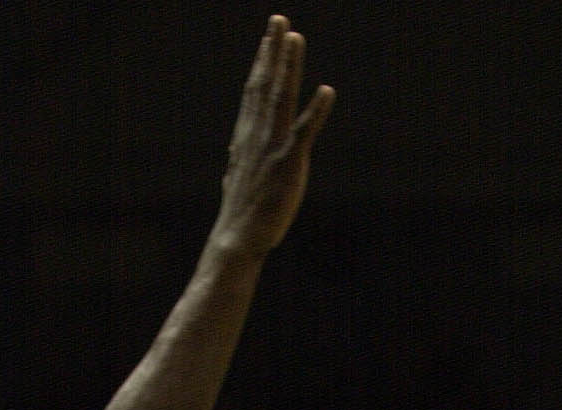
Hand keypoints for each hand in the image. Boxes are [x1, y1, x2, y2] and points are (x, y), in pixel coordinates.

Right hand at [218, 17, 334, 256]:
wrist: (239, 236)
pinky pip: (305, 132)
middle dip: (273, 50)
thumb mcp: (240, 177)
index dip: (262, 60)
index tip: (269, 36)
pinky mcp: (289, 164)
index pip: (254, 89)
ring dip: (289, 66)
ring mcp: (273, 146)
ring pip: (281, 97)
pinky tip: (328, 91)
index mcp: (248, 135)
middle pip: (265, 83)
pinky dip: (317, 110)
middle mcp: (258, 133)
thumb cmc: (243, 213)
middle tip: (280, 20)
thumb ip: (243, 159)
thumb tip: (233, 156)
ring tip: (296, 38)